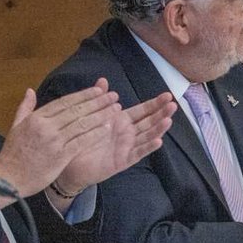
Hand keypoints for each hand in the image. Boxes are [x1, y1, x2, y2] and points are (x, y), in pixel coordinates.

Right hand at [0, 80, 121, 198]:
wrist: (8, 178)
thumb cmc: (12, 153)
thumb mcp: (16, 126)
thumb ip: (25, 107)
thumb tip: (30, 90)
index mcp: (36, 118)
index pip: (65, 102)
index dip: (84, 95)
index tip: (98, 90)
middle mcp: (46, 126)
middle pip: (77, 110)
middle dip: (98, 102)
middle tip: (114, 96)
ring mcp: (54, 141)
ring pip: (82, 124)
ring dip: (101, 115)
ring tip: (115, 109)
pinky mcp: (60, 155)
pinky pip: (82, 141)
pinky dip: (95, 133)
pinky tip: (107, 128)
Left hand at [55, 92, 177, 193]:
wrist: (69, 163)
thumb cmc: (81, 138)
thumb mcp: (91, 116)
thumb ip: (100, 99)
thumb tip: (103, 80)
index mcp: (122, 121)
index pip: (143, 110)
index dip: (156, 103)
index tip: (168, 95)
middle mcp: (128, 133)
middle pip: (150, 122)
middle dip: (162, 113)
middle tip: (173, 105)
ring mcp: (128, 147)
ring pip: (147, 136)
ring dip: (158, 128)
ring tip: (168, 120)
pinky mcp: (123, 160)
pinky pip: (138, 153)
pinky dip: (148, 147)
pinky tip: (158, 141)